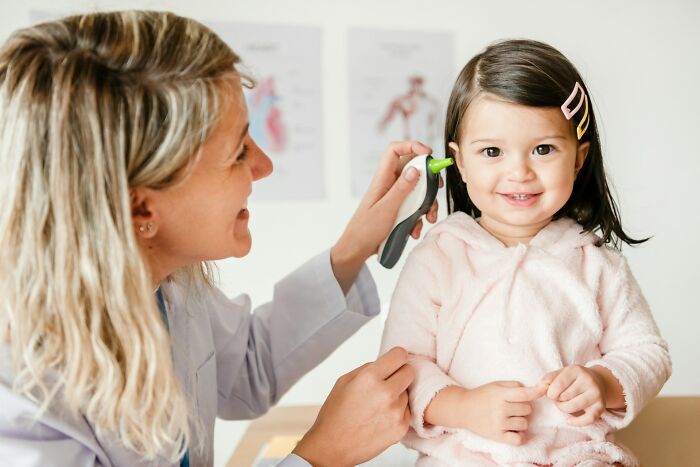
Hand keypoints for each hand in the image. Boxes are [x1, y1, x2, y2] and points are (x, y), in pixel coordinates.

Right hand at [293, 347, 414, 466]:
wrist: (332, 447)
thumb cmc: (335, 414)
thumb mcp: (344, 381)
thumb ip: (368, 368)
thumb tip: (386, 362)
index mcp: (370, 378)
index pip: (400, 355)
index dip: (397, 356)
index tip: (394, 360)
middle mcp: (386, 393)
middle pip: (409, 372)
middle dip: (401, 373)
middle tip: (389, 380)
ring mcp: (396, 412)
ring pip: (408, 392)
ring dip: (398, 394)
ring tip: (379, 404)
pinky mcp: (401, 428)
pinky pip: (407, 411)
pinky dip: (398, 411)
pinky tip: (381, 417)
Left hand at [331, 141, 438, 292]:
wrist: (357, 249)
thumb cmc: (366, 229)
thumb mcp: (386, 209)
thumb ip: (402, 189)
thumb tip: (416, 169)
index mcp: (382, 179)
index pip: (395, 150)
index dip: (412, 146)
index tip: (429, 154)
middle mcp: (389, 184)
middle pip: (413, 169)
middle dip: (428, 180)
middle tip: (437, 189)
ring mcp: (394, 196)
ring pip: (417, 190)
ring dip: (426, 203)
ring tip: (429, 218)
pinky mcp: (398, 209)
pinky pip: (414, 206)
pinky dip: (419, 217)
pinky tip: (415, 230)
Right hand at [426, 381, 543, 445]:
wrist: (463, 409)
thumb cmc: (482, 395)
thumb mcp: (496, 385)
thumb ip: (513, 385)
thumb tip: (532, 389)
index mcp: (500, 394)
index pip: (524, 394)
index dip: (538, 391)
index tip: (546, 389)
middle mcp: (500, 409)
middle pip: (527, 409)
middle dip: (523, 407)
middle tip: (512, 407)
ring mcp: (499, 423)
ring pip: (525, 424)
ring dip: (521, 421)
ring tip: (510, 418)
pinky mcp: (497, 436)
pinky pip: (518, 439)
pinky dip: (520, 436)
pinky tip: (514, 430)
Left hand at [540, 364, 612, 425]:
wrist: (597, 381)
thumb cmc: (573, 379)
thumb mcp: (560, 373)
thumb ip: (548, 379)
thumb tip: (539, 388)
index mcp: (576, 370)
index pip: (558, 384)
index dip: (550, 392)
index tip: (550, 394)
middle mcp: (588, 381)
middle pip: (564, 397)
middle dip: (557, 400)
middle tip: (560, 398)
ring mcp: (596, 394)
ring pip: (573, 407)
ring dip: (564, 409)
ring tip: (564, 404)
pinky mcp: (601, 407)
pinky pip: (588, 419)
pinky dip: (576, 422)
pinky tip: (569, 420)